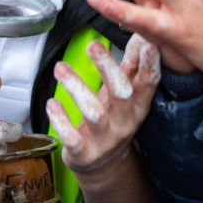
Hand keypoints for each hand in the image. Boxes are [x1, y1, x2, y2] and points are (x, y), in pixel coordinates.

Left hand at [46, 34, 160, 177]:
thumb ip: (131, 66)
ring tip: (60, 68)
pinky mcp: (84, 153)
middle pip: (122, 93)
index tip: (147, 41)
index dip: (150, 64)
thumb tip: (142, 35)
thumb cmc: (112, 120)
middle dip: (107, 67)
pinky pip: (72, 137)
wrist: (102, 167)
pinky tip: (52, 103)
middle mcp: (125, 123)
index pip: (148, 83)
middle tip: (92, 45)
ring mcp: (105, 140)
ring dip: (76, 87)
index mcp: (138, 106)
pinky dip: (61, 119)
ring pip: (94, 113)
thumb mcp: (123, 95)